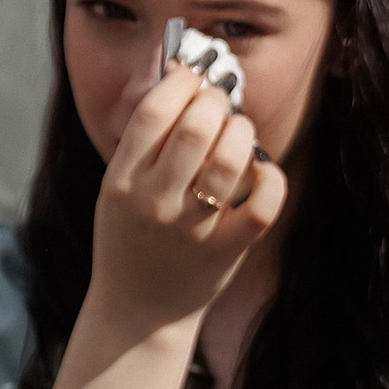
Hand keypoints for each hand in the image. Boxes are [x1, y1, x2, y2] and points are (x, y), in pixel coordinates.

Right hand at [87, 66, 286, 342]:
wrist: (137, 312)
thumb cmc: (131, 239)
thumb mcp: (117, 189)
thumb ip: (145, 143)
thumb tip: (185, 79)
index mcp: (121, 181)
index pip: (152, 112)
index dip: (180, 81)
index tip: (193, 76)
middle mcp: (154, 203)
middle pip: (194, 129)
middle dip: (215, 101)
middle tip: (220, 103)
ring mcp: (191, 229)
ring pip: (229, 162)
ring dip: (242, 133)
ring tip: (239, 132)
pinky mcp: (226, 252)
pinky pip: (262, 208)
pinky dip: (270, 179)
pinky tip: (261, 171)